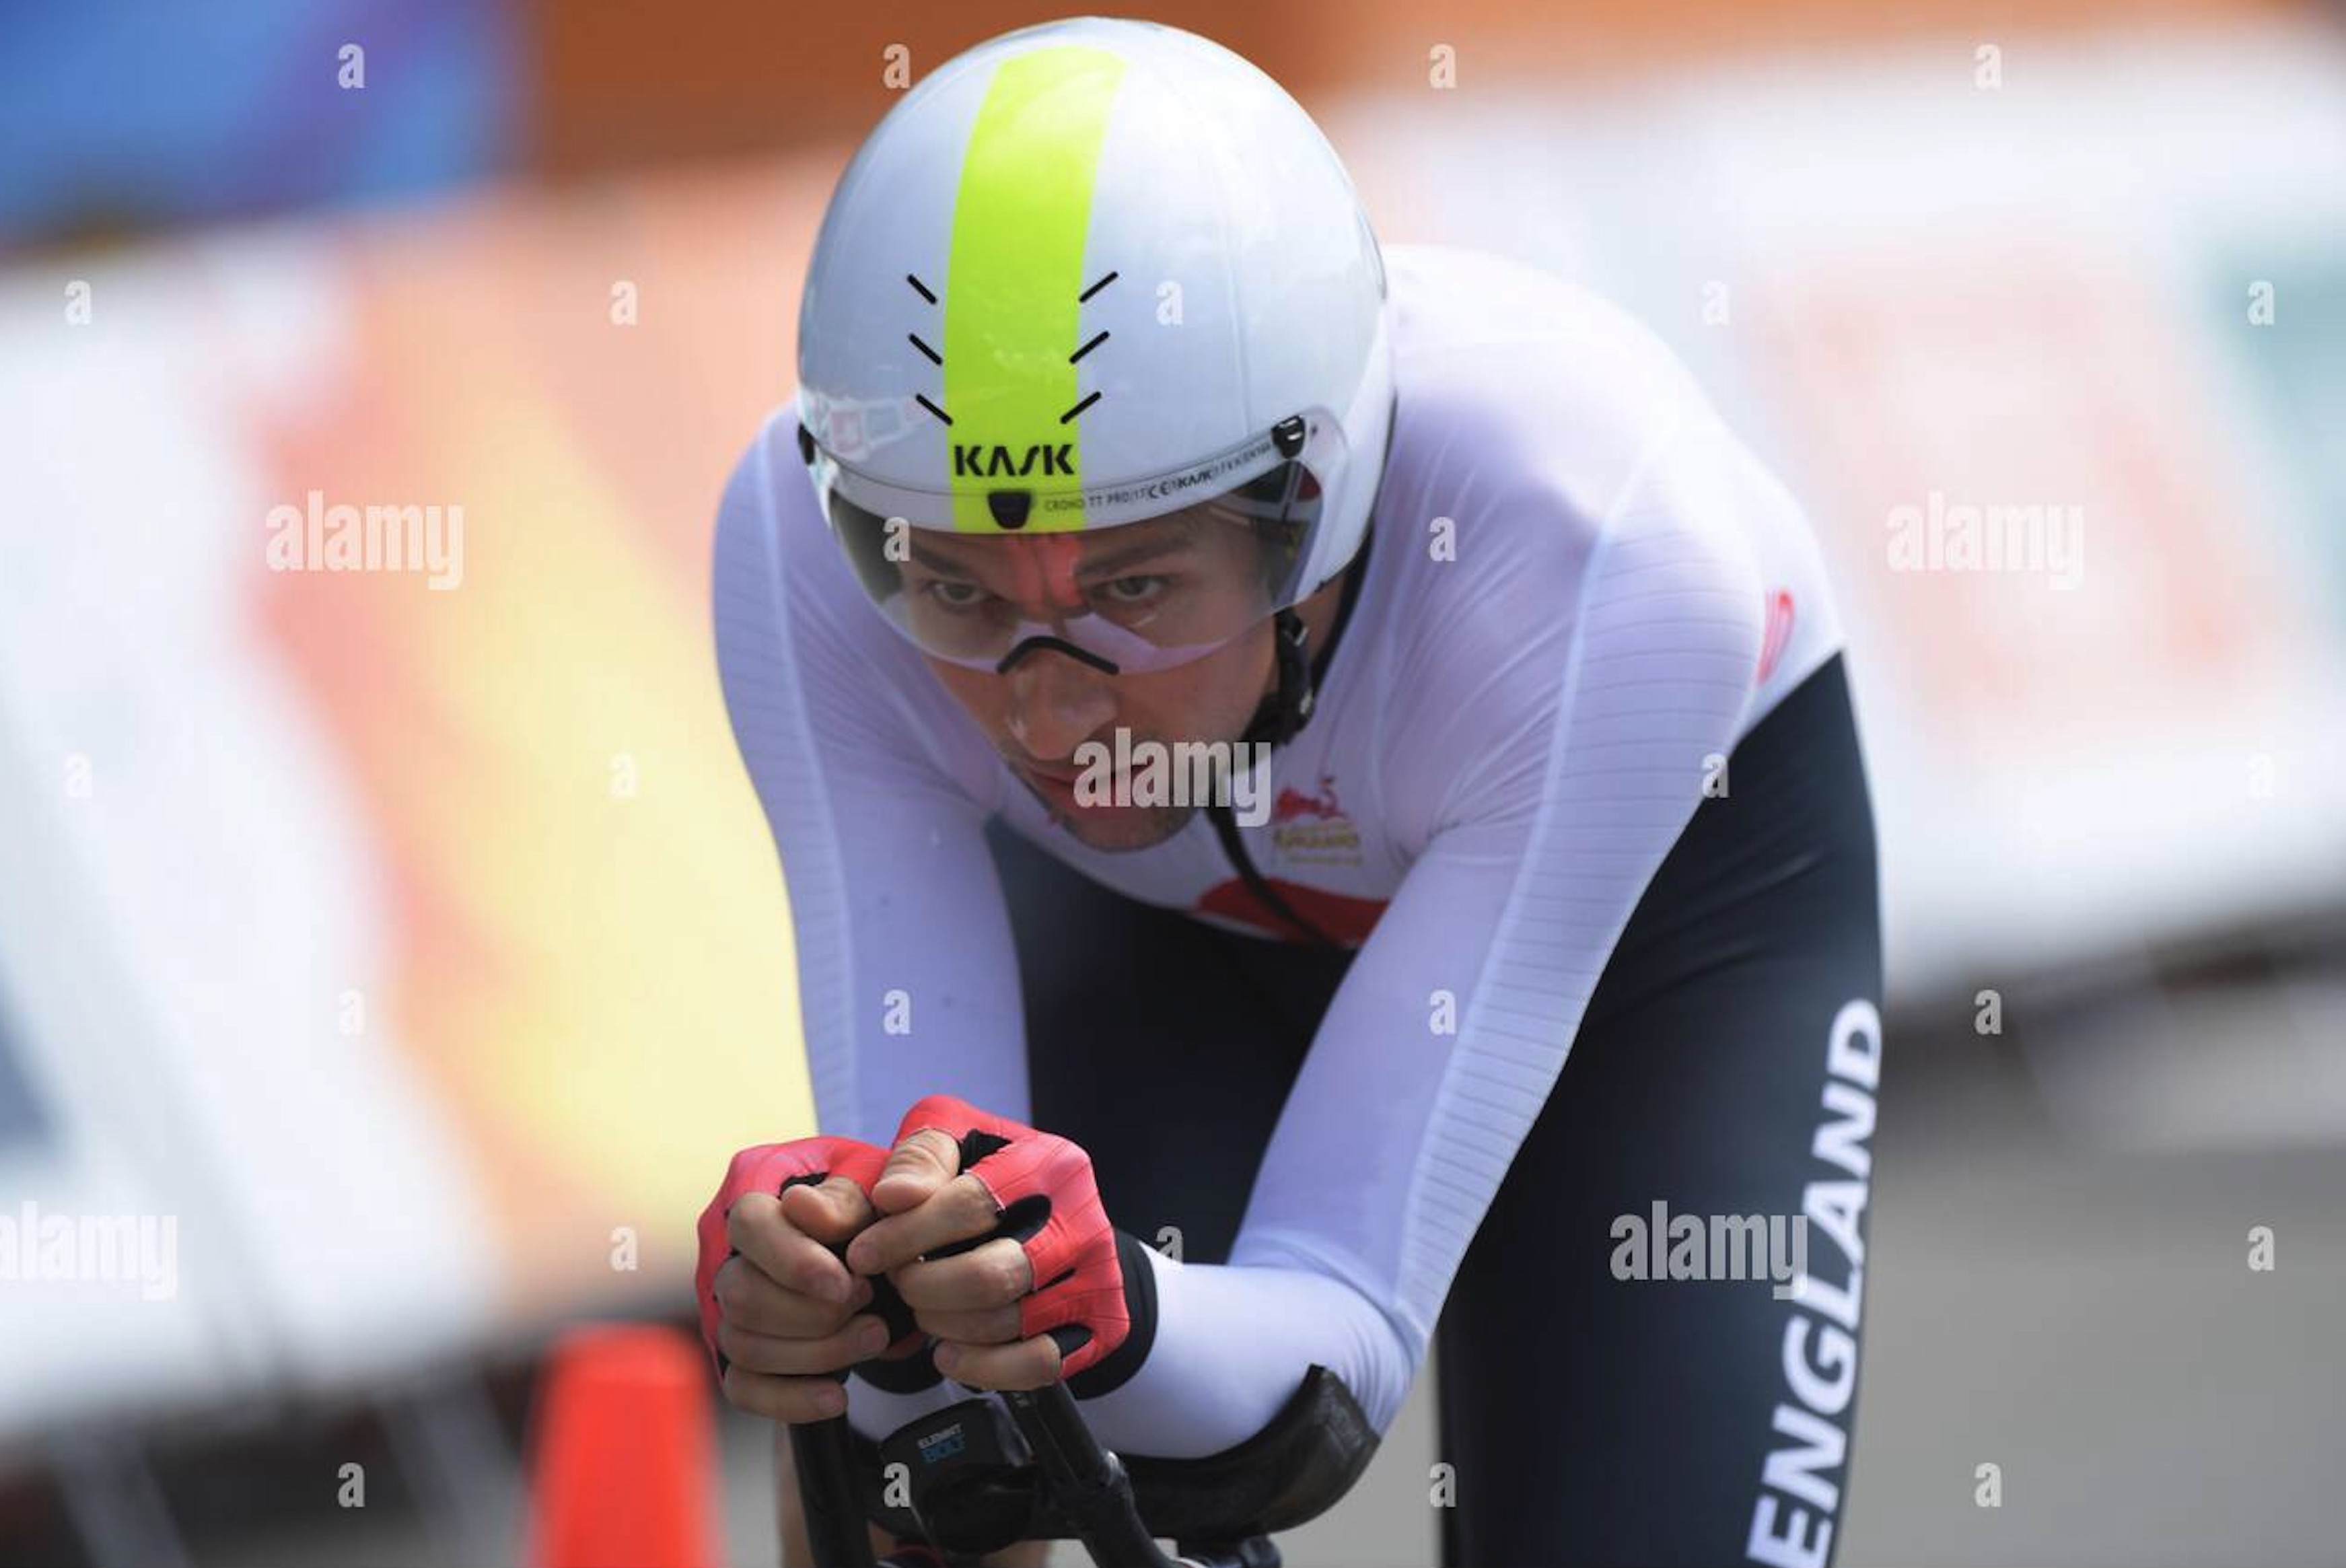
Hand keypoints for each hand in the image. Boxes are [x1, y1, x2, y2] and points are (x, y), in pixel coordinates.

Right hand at [694, 1136, 918, 1423]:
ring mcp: (725, 1305)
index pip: (750, 1225)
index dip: (795, 1261)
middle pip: (741, 1295)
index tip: (846, 1284)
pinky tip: (837, 1394)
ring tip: (874, 1338)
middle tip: (870, 1306)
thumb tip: (807, 1210)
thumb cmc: (869, 1198)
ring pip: (743, 1345)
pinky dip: (791, 1398)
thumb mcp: (874, 1177)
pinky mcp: (737, 1352)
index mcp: (753, 1188)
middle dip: (812, 1314)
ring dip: (815, 1353)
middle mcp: (726, 1249)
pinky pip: (744, 1388)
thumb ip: (849, 1190)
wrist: (879, 1240)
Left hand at [845, 1095, 1131, 1390]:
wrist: (1061, 1219)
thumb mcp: (955, 1138)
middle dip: (925, 1288)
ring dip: (945, 1326)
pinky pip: (1039, 1364)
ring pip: (1009, 1323)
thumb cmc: (992, 1174)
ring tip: (923, 1311)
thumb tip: (892, 1196)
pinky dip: (984, 1368)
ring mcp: (1099, 1278)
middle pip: (992, 1275)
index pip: (971, 1203)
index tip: (862, 1255)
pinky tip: (950, 1354)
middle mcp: (1085, 1222)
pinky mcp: (1103, 1325)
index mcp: (1051, 1165)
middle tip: (900, 1284)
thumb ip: (920, 1156)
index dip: (905, 1234)